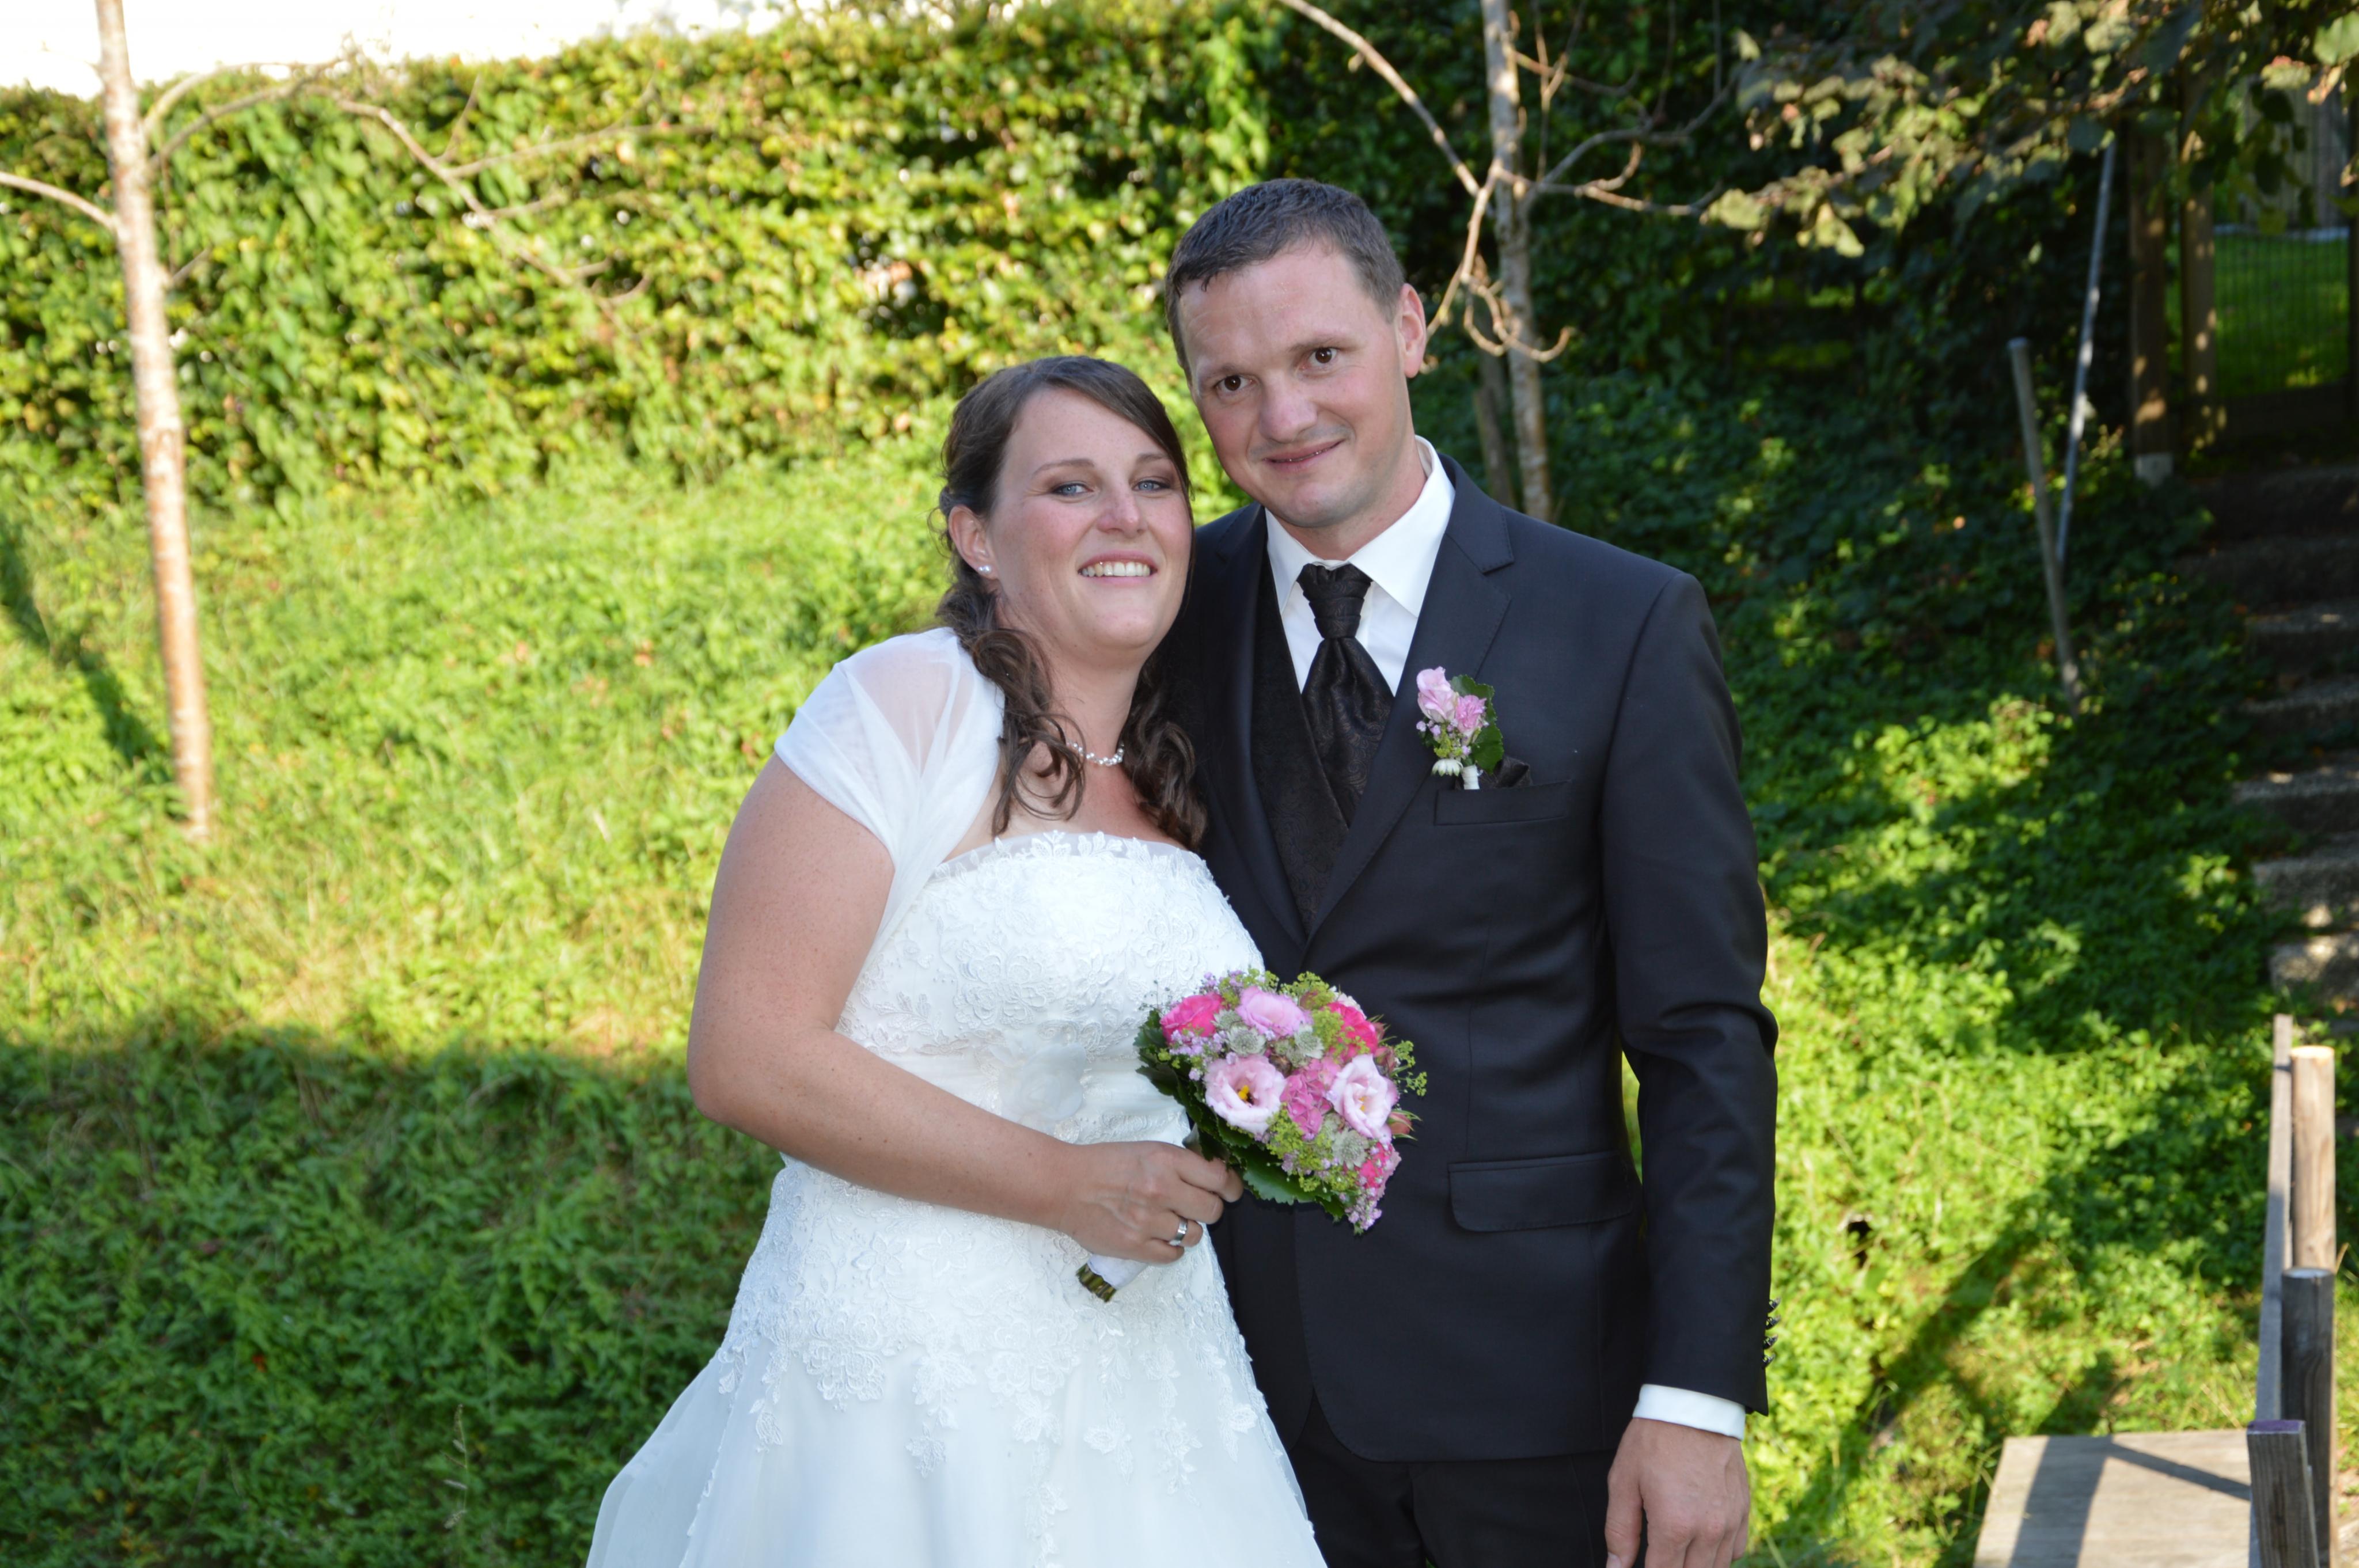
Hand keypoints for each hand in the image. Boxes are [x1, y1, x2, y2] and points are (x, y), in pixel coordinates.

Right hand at [1053, 1140, 1242, 1262]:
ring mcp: (1148, 1222)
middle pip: (1213, 1210)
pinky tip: (1158, 1237)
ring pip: (1195, 1236)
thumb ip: (1181, 1163)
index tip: (1229, 1191)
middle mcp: (1161, 1190)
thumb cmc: (1105, 1165)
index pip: (1219, 1179)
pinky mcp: (1135, 1247)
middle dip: (1208, 1209)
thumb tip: (1217, 1176)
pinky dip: (1170, 1248)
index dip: (1230, 1187)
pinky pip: (1173, 1255)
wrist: (1064, 1186)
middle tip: (1193, 1206)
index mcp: (1166, 1160)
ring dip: (1187, 1230)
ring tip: (1168, 1221)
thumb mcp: (1147, 1150)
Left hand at [1604, 1417, 1748, 1567]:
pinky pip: (1735, 1551)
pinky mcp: (1743, 1511)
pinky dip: (1718, 1554)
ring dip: (1694, 1564)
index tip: (1639, 1566)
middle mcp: (1707, 1530)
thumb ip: (1620, 1532)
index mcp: (1674, 1526)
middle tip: (1657, 1555)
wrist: (1694, 1406)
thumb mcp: (1623, 1483)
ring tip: (1676, 1550)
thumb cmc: (1654, 1441)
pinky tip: (1700, 1542)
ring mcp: (1729, 1522)